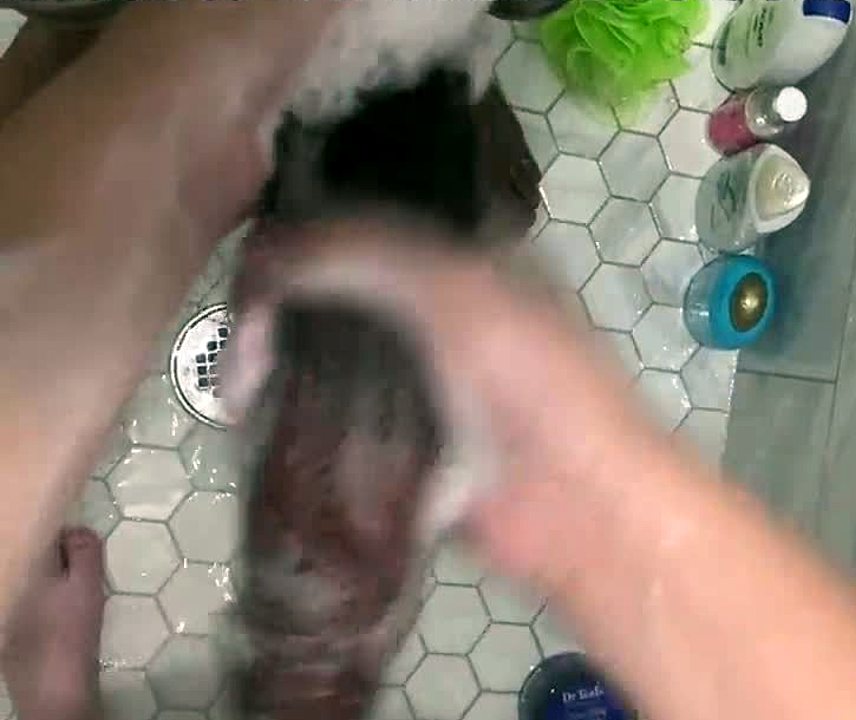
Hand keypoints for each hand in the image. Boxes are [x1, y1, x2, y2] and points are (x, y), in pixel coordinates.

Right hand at [227, 218, 682, 590]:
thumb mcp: (457, 293)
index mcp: (465, 257)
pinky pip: (332, 412)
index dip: (302, 240)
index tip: (252, 273)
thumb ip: (364, 253)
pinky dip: (289, 412)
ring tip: (243, 394)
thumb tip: (267, 255)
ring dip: (274, 364)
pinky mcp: (402, 438)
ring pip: (323, 350)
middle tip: (244, 350)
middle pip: (332, 289)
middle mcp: (436, 308)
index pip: (362, 226)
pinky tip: (255, 421)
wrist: (580, 504)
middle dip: (276, 308)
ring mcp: (418, 376)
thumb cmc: (533, 383)